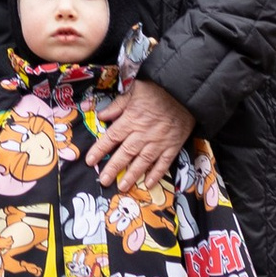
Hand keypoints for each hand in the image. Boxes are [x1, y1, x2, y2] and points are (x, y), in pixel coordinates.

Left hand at [92, 76, 193, 190]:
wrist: (185, 91)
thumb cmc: (158, 89)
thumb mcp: (134, 90)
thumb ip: (117, 105)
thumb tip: (101, 116)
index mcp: (131, 119)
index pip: (111, 137)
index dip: (100, 150)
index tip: (90, 161)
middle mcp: (143, 133)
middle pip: (125, 153)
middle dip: (113, 168)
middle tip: (104, 181)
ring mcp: (158, 142)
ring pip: (143, 162)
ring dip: (132, 175)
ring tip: (122, 187)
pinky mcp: (173, 146)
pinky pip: (164, 163)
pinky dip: (157, 174)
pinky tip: (149, 184)